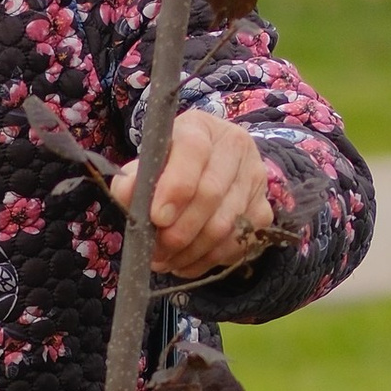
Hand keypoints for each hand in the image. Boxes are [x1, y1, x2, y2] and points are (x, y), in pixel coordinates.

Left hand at [111, 108, 285, 281]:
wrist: (212, 170)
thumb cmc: (172, 166)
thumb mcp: (149, 165)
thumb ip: (133, 179)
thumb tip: (126, 196)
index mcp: (202, 127)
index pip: (193, 152)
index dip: (175, 187)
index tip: (156, 218)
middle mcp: (235, 146)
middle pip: (211, 194)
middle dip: (179, 231)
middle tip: (156, 251)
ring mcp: (255, 178)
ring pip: (224, 225)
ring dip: (190, 251)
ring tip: (166, 260)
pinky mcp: (264, 209)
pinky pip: (237, 244)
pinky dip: (207, 261)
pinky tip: (186, 262)